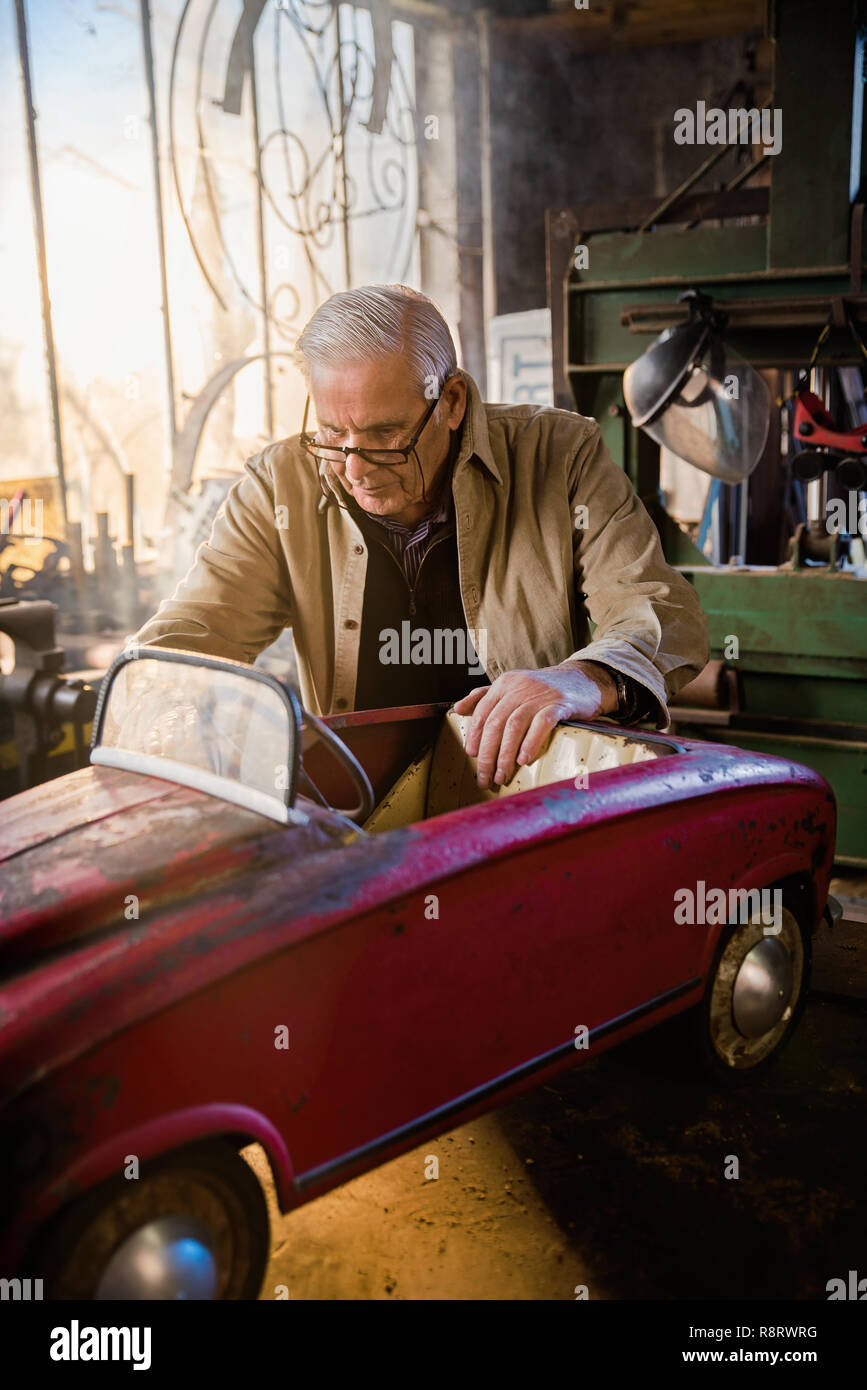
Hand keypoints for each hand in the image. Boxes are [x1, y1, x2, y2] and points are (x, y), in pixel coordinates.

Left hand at [452, 661, 617, 789]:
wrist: (582, 680)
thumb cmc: (542, 690)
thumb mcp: (512, 688)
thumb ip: (484, 697)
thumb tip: (458, 709)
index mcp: (504, 684)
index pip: (483, 712)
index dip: (476, 736)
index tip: (472, 757)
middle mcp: (519, 686)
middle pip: (496, 723)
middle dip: (488, 754)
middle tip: (484, 776)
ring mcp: (539, 694)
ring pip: (515, 726)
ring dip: (505, 755)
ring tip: (502, 775)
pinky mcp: (560, 704)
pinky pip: (542, 724)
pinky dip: (530, 743)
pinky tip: (523, 760)